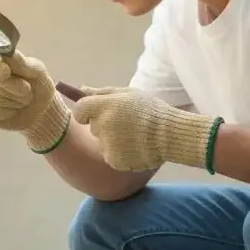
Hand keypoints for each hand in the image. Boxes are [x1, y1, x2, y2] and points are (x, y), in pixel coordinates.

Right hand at [0, 48, 70, 152]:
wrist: (39, 111)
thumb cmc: (37, 86)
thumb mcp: (37, 72)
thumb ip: (22, 63)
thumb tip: (7, 52)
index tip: (6, 72)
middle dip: (13, 88)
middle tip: (26, 89)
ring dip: (13, 101)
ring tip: (20, 99)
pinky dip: (6, 112)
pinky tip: (11, 109)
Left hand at [71, 86, 221, 171]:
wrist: (170, 134)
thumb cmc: (151, 110)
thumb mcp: (129, 94)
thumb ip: (103, 92)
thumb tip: (82, 89)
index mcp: (104, 106)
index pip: (80, 111)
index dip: (86, 112)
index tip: (96, 114)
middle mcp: (102, 126)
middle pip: (93, 127)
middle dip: (105, 125)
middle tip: (126, 124)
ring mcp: (107, 145)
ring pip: (102, 143)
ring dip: (113, 140)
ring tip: (134, 136)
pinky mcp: (113, 160)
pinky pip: (111, 156)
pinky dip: (120, 154)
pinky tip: (135, 148)